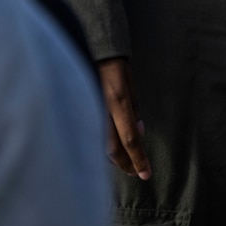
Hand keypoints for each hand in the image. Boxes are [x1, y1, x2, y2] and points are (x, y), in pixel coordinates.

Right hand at [95, 57, 151, 180]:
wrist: (89, 51)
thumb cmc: (115, 67)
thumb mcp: (130, 87)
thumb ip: (134, 112)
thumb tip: (138, 134)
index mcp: (118, 103)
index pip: (130, 139)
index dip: (138, 159)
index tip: (146, 174)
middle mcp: (101, 110)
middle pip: (112, 149)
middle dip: (125, 164)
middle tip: (135, 173)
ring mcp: (88, 112)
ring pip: (98, 146)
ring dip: (113, 158)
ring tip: (124, 164)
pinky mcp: (79, 112)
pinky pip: (90, 137)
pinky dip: (99, 147)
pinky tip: (107, 151)